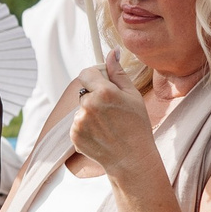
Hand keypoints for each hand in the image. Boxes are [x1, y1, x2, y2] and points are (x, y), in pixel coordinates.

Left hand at [67, 54, 163, 181]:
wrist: (131, 159)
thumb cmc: (137, 126)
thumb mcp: (132, 96)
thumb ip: (118, 73)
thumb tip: (112, 52)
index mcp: (103, 92)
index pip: (86, 72)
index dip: (94, 77)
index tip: (102, 85)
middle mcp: (88, 105)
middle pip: (84, 91)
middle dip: (94, 96)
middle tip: (111, 111)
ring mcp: (79, 122)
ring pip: (80, 108)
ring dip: (89, 112)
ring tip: (107, 125)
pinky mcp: (73, 135)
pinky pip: (76, 123)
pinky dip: (86, 127)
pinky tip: (100, 134)